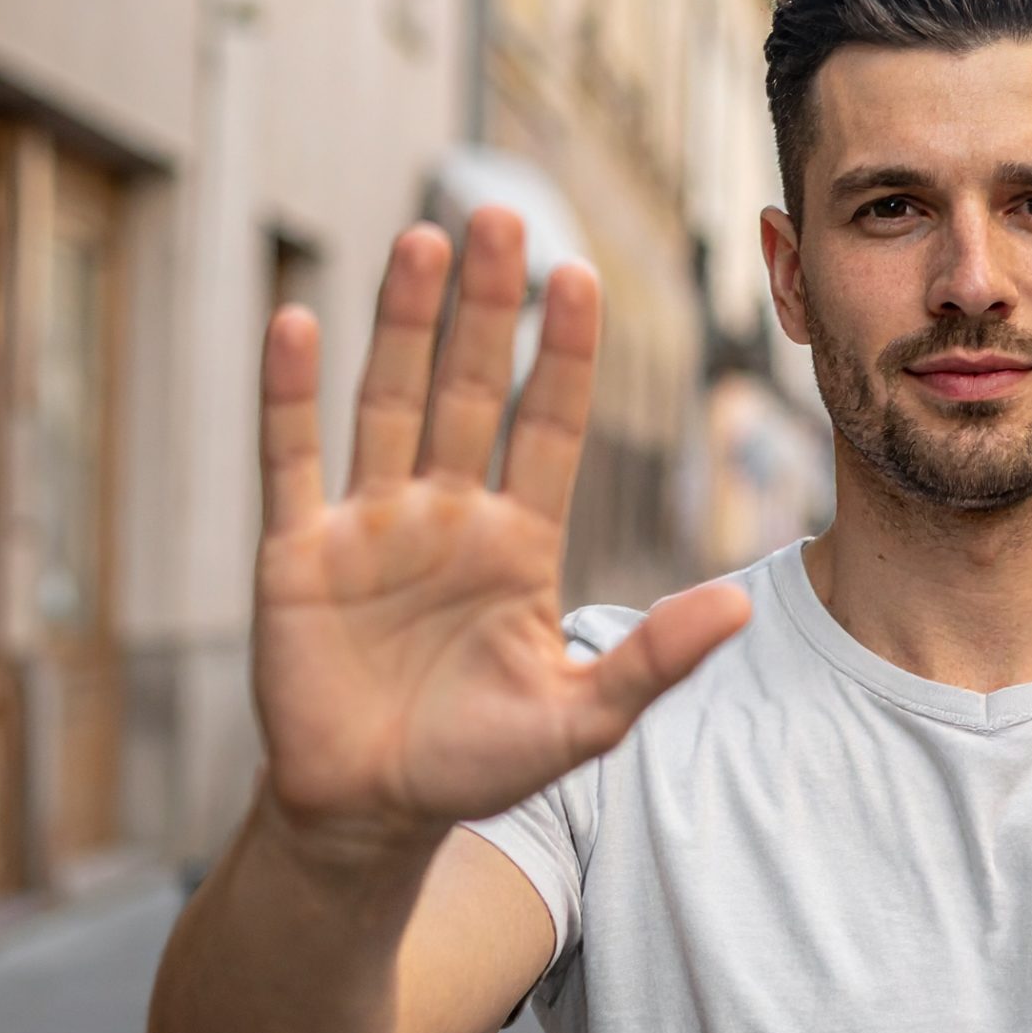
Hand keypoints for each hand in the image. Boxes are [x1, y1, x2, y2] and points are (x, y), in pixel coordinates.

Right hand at [253, 208, 748, 842]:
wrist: (370, 814)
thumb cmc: (476, 766)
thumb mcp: (580, 721)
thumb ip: (653, 659)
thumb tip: (741, 605)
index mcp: (518, 541)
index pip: (548, 426)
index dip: (563, 355)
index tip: (583, 277)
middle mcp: (446, 514)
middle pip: (470, 389)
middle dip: (487, 309)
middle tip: (502, 218)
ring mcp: (369, 526)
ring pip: (388, 402)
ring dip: (402, 324)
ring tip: (423, 241)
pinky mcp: (297, 554)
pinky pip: (293, 460)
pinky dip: (290, 395)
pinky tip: (299, 321)